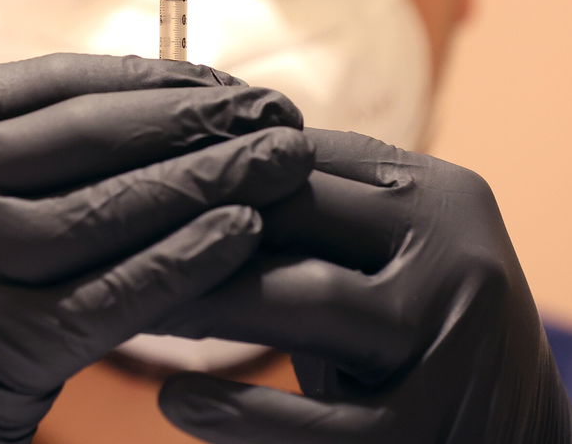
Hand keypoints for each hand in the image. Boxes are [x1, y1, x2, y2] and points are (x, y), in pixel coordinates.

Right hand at [0, 54, 311, 443]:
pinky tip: (241, 232)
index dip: (151, 80)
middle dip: (194, 121)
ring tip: (282, 160)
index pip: (51, 85)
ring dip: (206, 182)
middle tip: (275, 111)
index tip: (224, 82)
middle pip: (85, 137)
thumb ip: (1, 154)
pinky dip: (179, 262)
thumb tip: (141, 109)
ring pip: (102, 210)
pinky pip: (104, 296)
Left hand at [156, 128, 571, 442]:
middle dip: (199, 225)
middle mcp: (459, 250)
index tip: (132, 175)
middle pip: (302, 212)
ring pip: (307, 297)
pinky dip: (239, 413)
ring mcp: (454, 340)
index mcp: (441, 194)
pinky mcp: (431, 430)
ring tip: (135, 311)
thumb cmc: (416, 345)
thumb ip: (314, 216)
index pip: (308, 155)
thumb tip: (183, 158)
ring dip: (207, 302)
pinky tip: (177, 401)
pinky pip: (317, 423)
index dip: (214, 166)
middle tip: (112, 237)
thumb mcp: (382, 262)